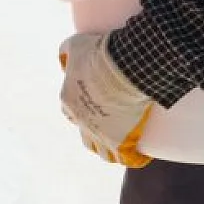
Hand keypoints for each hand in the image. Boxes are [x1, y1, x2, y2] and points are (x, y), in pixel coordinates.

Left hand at [59, 32, 154, 167]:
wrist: (123, 67)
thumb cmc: (99, 54)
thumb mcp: (75, 45)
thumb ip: (65, 52)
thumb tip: (63, 63)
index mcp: (68, 101)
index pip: (70, 113)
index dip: (81, 112)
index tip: (94, 108)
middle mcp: (80, 121)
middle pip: (86, 137)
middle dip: (95, 134)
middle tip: (110, 128)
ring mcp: (99, 134)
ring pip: (104, 152)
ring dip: (111, 150)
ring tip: (124, 146)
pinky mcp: (120, 142)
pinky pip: (127, 159)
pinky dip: (133, 159)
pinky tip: (140, 156)